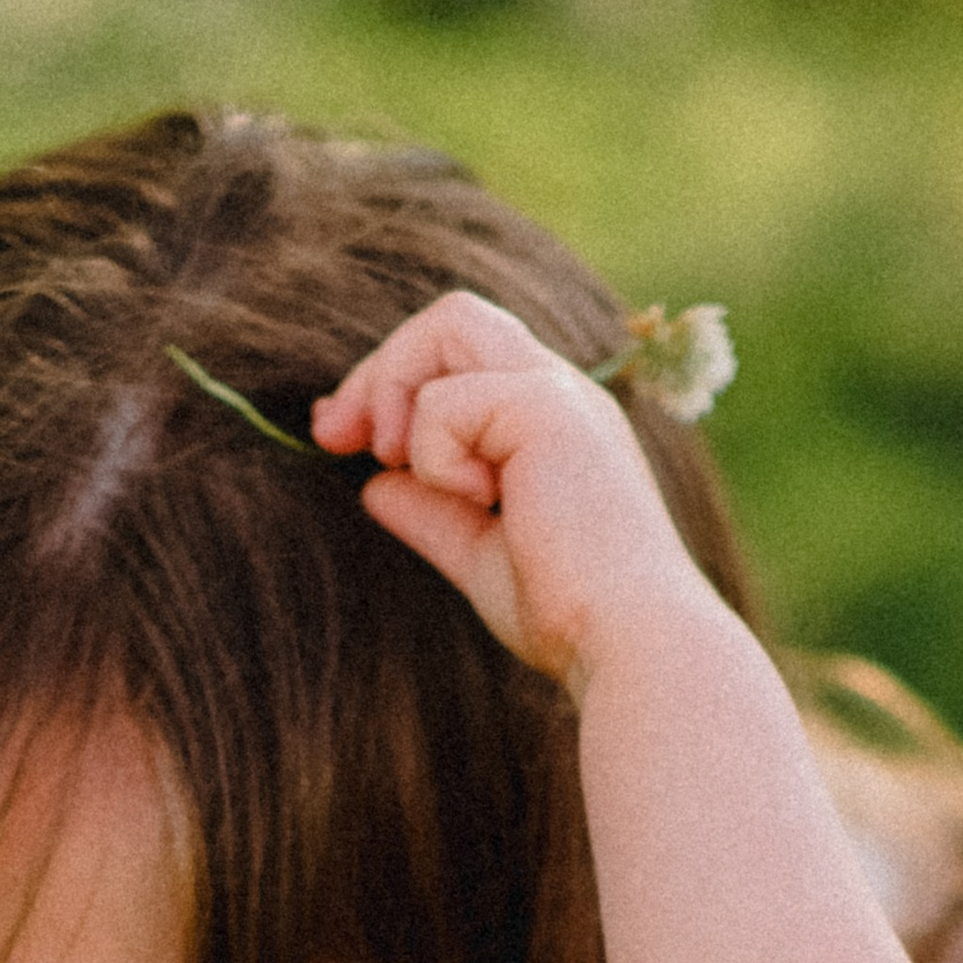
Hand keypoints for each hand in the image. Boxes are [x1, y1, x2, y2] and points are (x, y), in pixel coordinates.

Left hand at [313, 292, 717, 689]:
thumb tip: (373, 486)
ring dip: (399, 394)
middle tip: (333, 435)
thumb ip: (432, 513)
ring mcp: (558, 391)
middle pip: (450, 318)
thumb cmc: (570, 615)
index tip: (337, 436)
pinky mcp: (547, 407)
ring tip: (405, 468)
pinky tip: (482, 503)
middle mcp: (561, 390)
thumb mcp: (480, 555)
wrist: (629, 644)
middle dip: (379, 370)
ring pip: (447, 326)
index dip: (389, 382)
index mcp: (551, 419)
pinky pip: (445, 402)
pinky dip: (435, 456)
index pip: (460, 353)